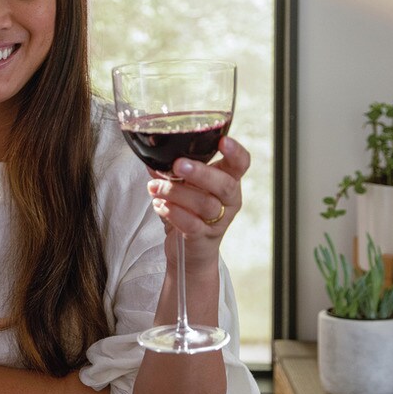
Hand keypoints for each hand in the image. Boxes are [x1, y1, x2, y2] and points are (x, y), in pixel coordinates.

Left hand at [146, 136, 249, 267]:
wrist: (190, 252)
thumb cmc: (189, 212)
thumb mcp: (184, 186)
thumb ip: (171, 170)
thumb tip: (151, 155)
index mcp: (228, 181)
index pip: (241, 164)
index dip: (236, 152)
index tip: (223, 141)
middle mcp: (229, 201)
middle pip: (225, 185)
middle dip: (201, 173)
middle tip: (179, 165)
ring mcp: (218, 220)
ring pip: (205, 204)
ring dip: (176, 193)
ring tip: (155, 188)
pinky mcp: (203, 237)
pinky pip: (191, 224)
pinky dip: (173, 212)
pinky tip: (160, 205)